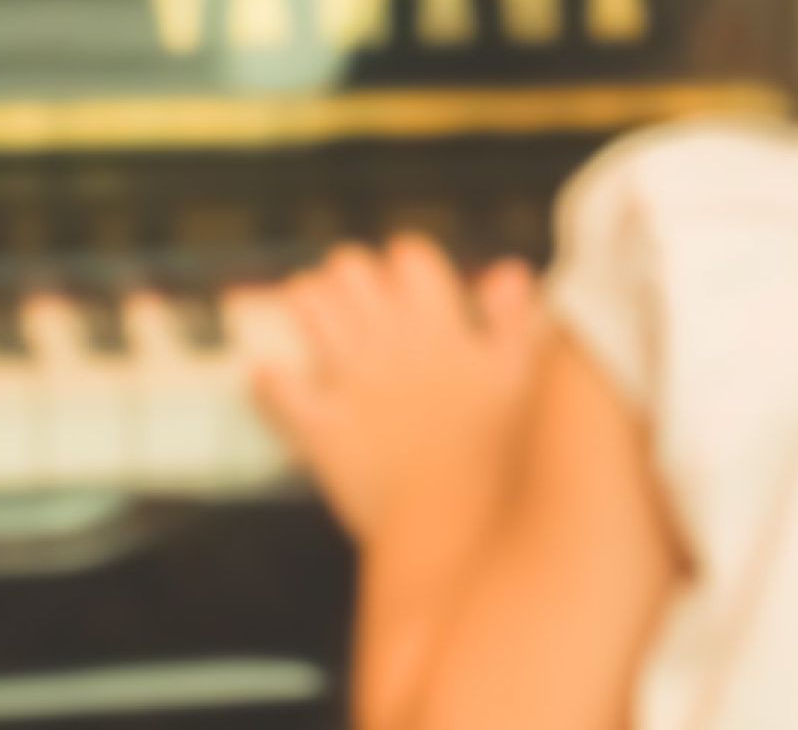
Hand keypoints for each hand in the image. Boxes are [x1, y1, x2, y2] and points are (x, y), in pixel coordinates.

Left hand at [254, 236, 547, 543]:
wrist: (468, 541)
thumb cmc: (504, 469)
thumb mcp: (526, 385)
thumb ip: (515, 325)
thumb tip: (509, 273)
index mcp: (442, 329)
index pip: (409, 257)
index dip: (405, 266)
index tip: (409, 290)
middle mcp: (393, 345)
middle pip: (348, 267)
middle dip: (347, 283)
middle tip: (356, 311)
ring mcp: (353, 384)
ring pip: (306, 305)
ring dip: (308, 312)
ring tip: (318, 334)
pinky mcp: (322, 430)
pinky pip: (275, 385)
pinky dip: (271, 381)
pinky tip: (278, 383)